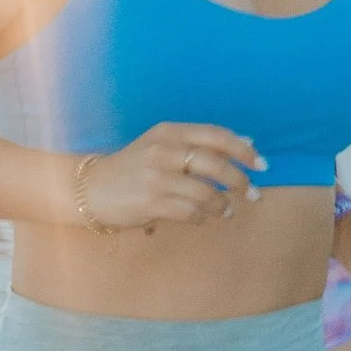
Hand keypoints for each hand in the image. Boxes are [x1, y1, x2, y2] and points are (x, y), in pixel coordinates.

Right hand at [73, 122, 263, 233]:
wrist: (89, 189)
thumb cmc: (133, 168)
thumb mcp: (162, 146)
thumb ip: (199, 144)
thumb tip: (246, 144)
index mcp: (169, 132)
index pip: (216, 136)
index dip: (243, 150)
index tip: (261, 164)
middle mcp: (164, 151)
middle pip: (216, 165)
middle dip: (240, 181)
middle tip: (251, 194)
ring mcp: (157, 177)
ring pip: (207, 193)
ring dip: (222, 205)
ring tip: (225, 211)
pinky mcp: (151, 202)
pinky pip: (191, 213)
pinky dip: (203, 217)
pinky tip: (202, 218)